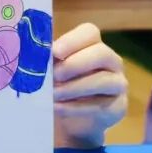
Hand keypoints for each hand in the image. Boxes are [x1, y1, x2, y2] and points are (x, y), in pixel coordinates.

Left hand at [52, 23, 127, 148]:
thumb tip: (33, 56)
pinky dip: (75, 107)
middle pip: (101, 53)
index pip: (89, 32)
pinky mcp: (119, 106)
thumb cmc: (61, 86)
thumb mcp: (53, 71)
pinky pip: (100, 105)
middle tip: (54, 75)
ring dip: (74, 88)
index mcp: (92, 45)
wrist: (73, 120)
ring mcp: (117, 83)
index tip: (54, 52)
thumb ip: (48, 61)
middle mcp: (110, 60)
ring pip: (103, 80)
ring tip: (53, 94)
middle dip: (75, 64)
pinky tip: (58, 108)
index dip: (72, 40)